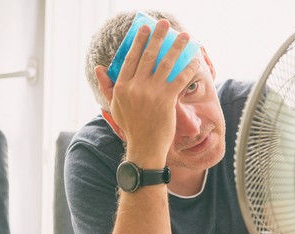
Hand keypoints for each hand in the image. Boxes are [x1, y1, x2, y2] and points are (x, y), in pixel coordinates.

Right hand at [98, 20, 199, 167]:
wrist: (144, 147)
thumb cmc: (131, 127)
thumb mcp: (114, 107)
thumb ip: (106, 87)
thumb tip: (99, 68)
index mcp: (122, 86)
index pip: (131, 57)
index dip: (139, 41)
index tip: (145, 28)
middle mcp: (135, 87)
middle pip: (149, 55)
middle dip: (158, 36)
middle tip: (165, 24)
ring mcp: (151, 93)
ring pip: (166, 63)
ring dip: (177, 47)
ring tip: (185, 36)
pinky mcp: (166, 100)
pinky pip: (180, 79)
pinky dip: (188, 68)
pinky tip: (195, 60)